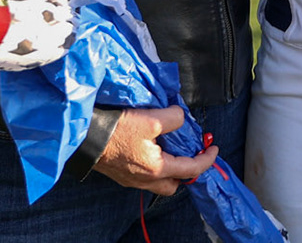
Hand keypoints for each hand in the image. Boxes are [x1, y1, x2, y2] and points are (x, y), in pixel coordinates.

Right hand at [92, 106, 217, 194]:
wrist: (87, 137)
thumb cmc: (118, 130)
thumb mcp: (151, 119)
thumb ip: (173, 118)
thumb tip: (180, 118)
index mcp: (157, 169)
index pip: (191, 169)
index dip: (207, 159)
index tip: (214, 148)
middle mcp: (145, 180)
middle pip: (174, 184)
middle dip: (185, 172)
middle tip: (190, 154)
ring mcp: (132, 180)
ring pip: (158, 182)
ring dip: (169, 169)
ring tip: (171, 149)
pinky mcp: (121, 175)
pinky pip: (144, 176)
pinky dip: (154, 166)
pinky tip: (151, 149)